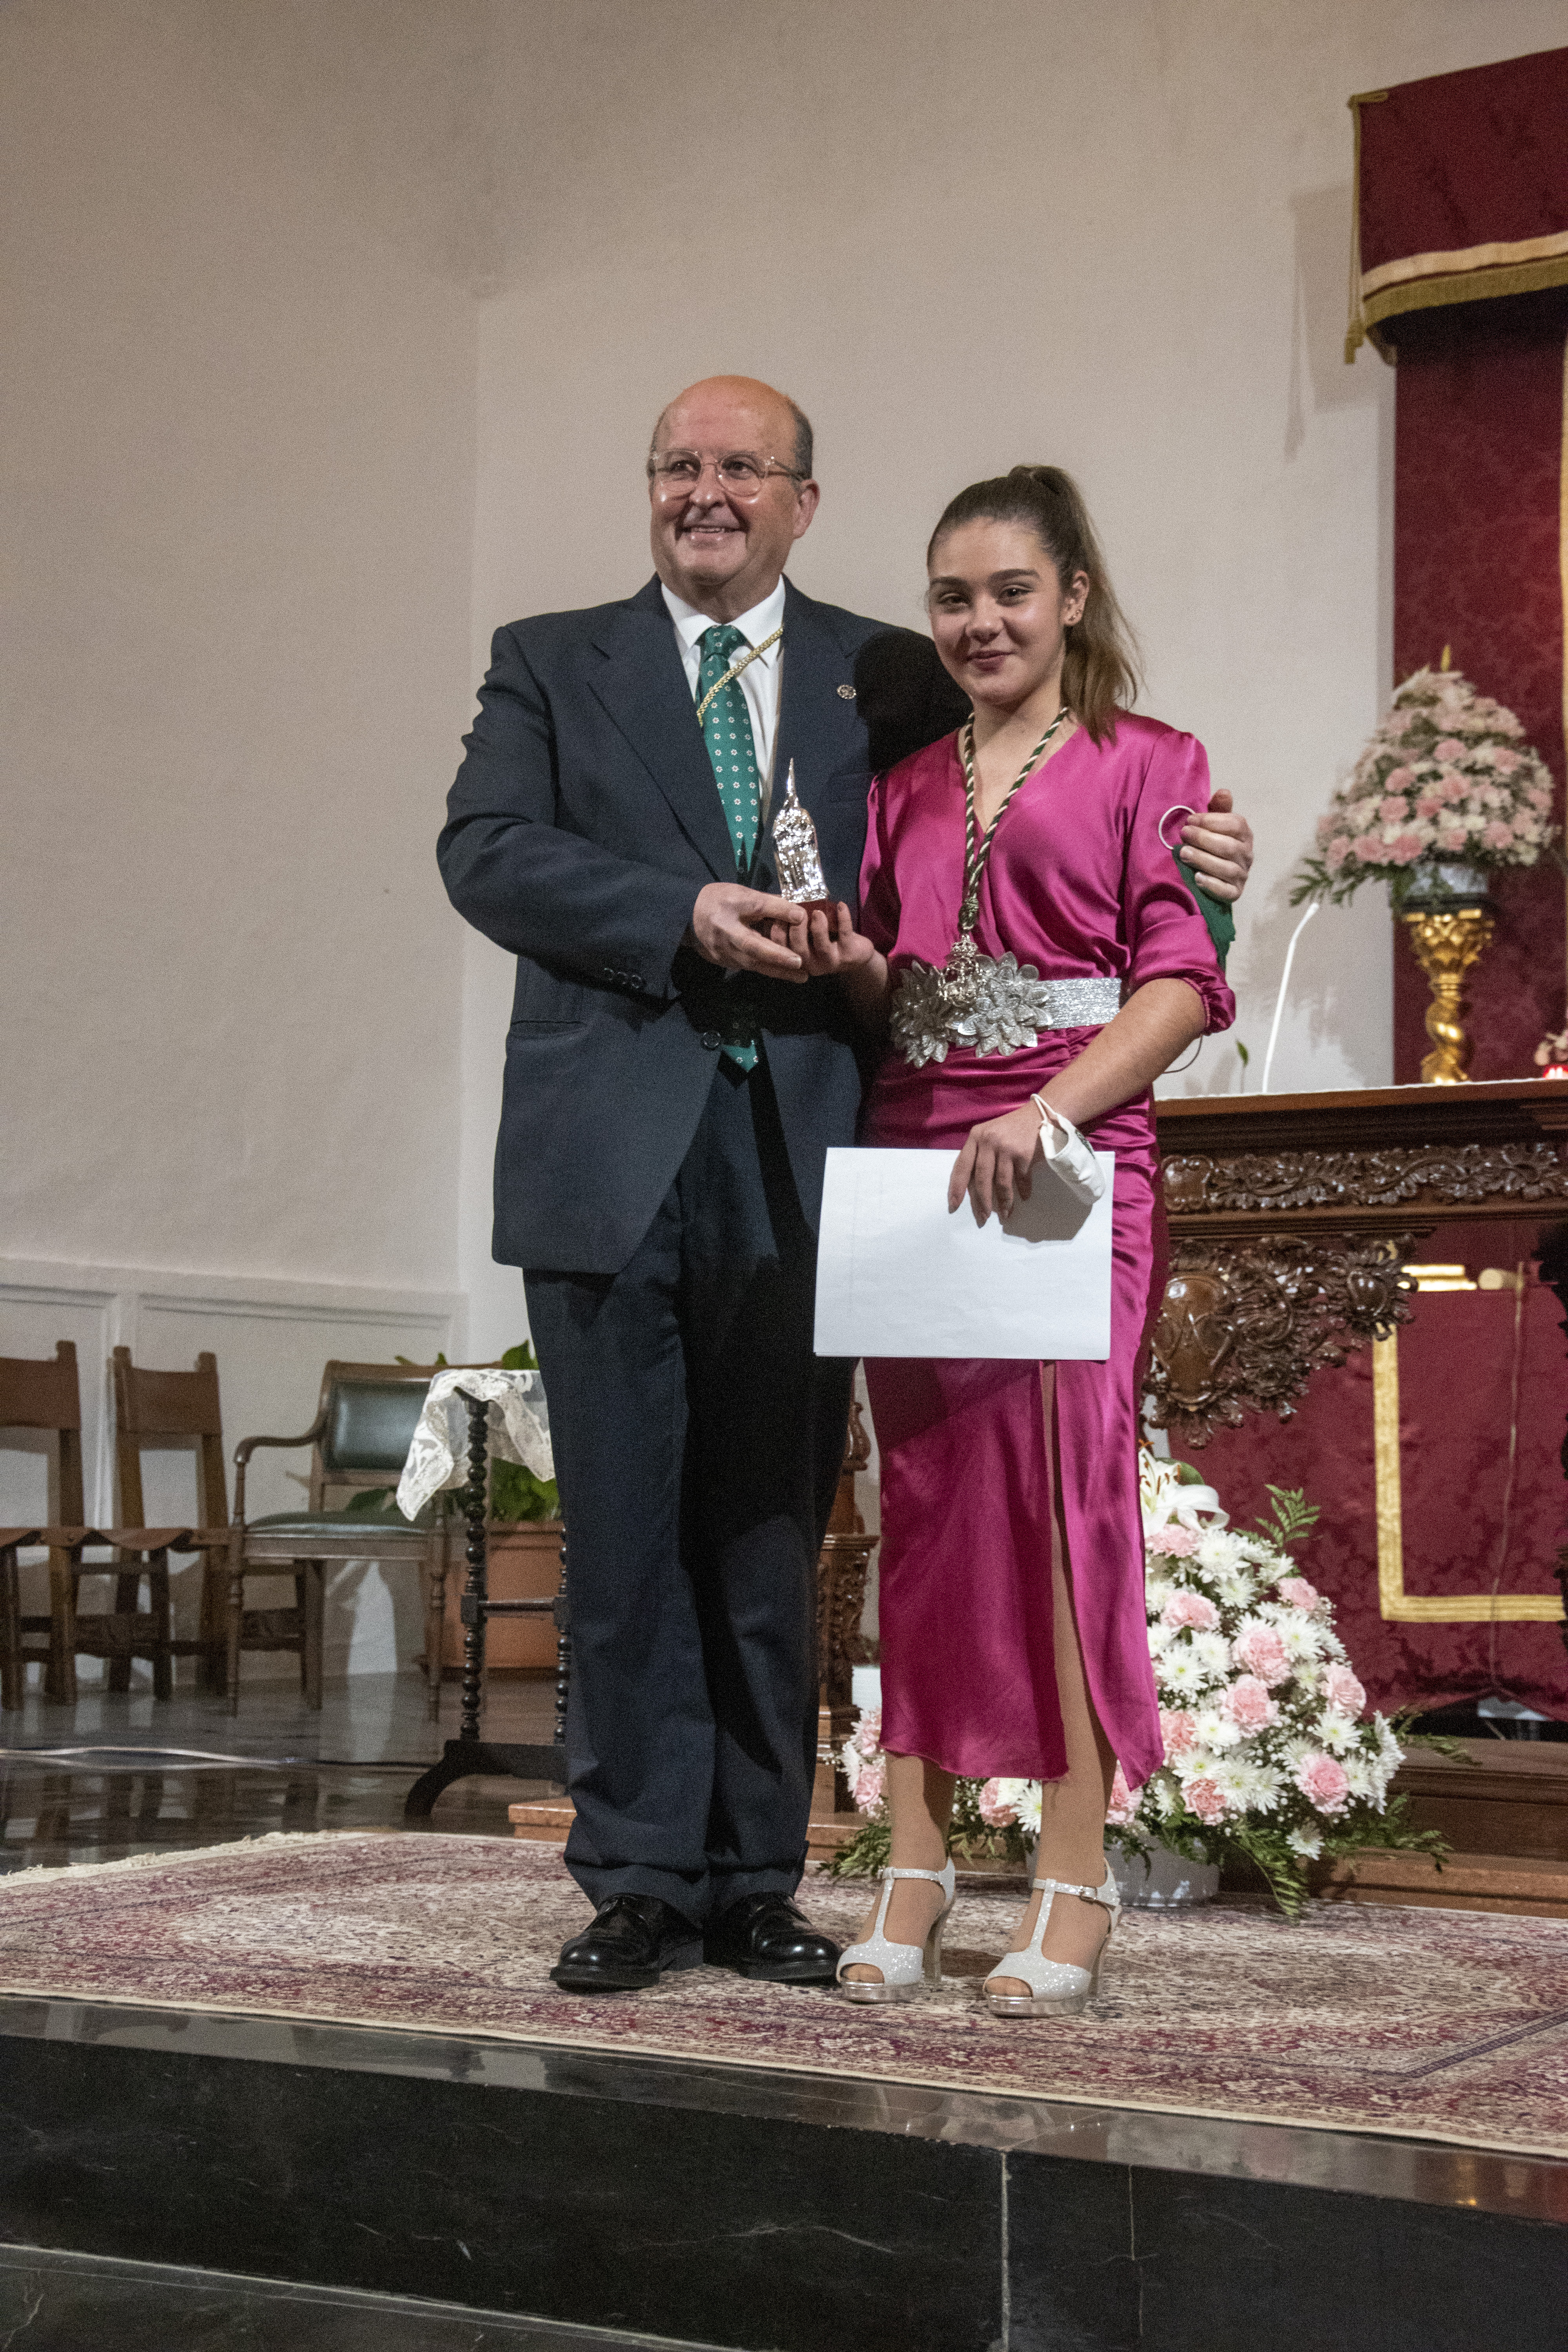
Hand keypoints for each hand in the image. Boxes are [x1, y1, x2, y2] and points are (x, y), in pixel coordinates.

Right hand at [690, 883, 808, 980]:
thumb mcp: (742, 894)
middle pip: (753, 947)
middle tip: (800, 963)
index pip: (756, 907)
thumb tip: (798, 913)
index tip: (800, 916)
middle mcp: (725, 933)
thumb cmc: (720, 901)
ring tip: (801, 976)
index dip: (777, 911)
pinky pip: (749, 966)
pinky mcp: (724, 961)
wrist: (689, 916)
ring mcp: (723, 951)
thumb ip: (769, 903)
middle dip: (777, 957)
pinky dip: (767, 969)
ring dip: (777, 971)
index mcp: (730, 908)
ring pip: (753, 963)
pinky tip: (784, 972)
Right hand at [766, 902, 878, 978]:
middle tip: (798, 912)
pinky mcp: (849, 954)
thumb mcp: (807, 933)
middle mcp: (811, 964)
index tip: (777, 913)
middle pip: (798, 950)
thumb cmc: (827, 940)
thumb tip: (779, 900)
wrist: (856, 956)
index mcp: (796, 957)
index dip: (777, 932)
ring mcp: (830, 961)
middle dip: (796, 929)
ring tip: (818, 912)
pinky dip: (843, 919)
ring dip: (819, 928)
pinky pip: (845, 935)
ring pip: (822, 947)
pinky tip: (841, 905)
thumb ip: (794, 923)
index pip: (781, 949)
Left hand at [948, 1101, 1044, 1225]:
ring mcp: (1006, 1148)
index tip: (953, 1206)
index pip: (961, 1166)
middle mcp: (988, 1141)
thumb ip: (978, 1155)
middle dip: (982, 1202)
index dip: (956, 1188)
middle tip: (983, 1218)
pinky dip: (1022, 1191)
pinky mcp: (1024, 1154)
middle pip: (981, 1178)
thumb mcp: (989, 1135)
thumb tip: (973, 1189)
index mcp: (975, 1137)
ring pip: (1001, 1183)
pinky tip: (1024, 1197)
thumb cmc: (1011, 1129)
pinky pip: (1021, 1179)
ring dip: (1004, 1202)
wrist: (1039, 1114)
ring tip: (1006, 1214)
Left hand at [1179, 789, 1253, 903]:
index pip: (1236, 825)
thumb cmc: (1214, 843)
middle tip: (1184, 834)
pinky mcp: (1235, 893)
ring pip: (1226, 869)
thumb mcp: (1216, 824)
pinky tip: (1197, 878)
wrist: (1217, 875)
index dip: (1212, 821)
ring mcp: (1242, 875)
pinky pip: (1227, 892)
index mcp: (1245, 835)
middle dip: (1204, 839)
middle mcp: (1247, 855)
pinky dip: (1212, 885)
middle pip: (1229, 847)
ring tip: (1184, 854)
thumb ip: (1219, 809)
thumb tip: (1223, 792)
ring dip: (1203, 860)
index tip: (1190, 820)